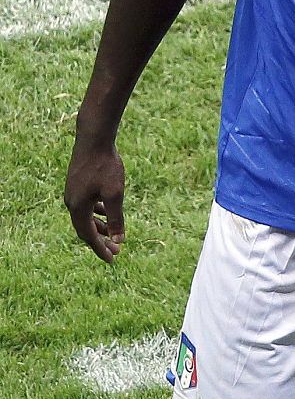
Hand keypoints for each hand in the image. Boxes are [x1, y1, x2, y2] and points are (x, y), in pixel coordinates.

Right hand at [64, 137, 125, 262]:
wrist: (94, 138)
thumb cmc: (105, 166)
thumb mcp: (115, 194)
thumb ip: (116, 219)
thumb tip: (119, 240)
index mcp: (78, 208)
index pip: (88, 237)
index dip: (101, 250)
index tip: (112, 260)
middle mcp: (71, 202)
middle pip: (85, 229)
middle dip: (101, 241)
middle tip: (117, 251)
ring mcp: (73, 192)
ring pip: (86, 217)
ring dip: (100, 227)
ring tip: (114, 235)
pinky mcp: (77, 183)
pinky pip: (86, 206)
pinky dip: (96, 213)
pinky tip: (105, 211)